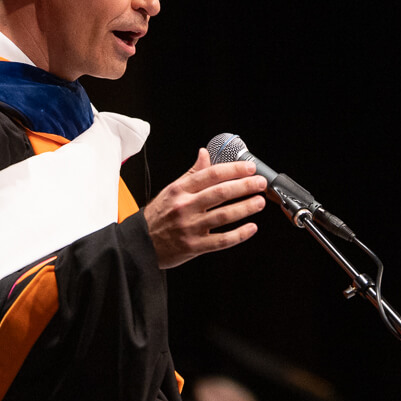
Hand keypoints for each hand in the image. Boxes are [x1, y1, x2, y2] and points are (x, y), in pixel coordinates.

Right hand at [143, 148, 266, 268]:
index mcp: (180, 190)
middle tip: (260, 183)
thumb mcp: (171, 191)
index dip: (233, 170)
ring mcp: (190, 227)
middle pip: (220, 193)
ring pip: (224, 215)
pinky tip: (251, 228)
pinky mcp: (194, 246)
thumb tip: (204, 154)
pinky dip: (239, 234)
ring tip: (259, 202)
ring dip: (245, 208)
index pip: (211, 175)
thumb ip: (191, 174)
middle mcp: (185, 207)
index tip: (249, 168)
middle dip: (244, 186)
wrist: (141, 244)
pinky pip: (221, 240)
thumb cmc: (157, 216)